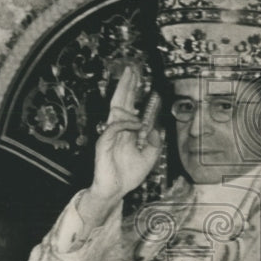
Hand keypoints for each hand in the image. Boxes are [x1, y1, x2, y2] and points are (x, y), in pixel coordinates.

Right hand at [80, 66, 162, 226]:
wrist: (115, 191)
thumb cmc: (128, 175)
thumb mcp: (150, 157)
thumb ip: (155, 142)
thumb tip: (156, 128)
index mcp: (126, 131)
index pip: (129, 105)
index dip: (132, 91)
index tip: (138, 76)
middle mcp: (117, 130)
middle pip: (120, 102)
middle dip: (126, 85)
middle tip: (131, 69)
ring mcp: (109, 135)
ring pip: (115, 110)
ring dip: (126, 96)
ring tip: (132, 83)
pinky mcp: (103, 144)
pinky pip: (113, 127)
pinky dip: (126, 123)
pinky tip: (137, 124)